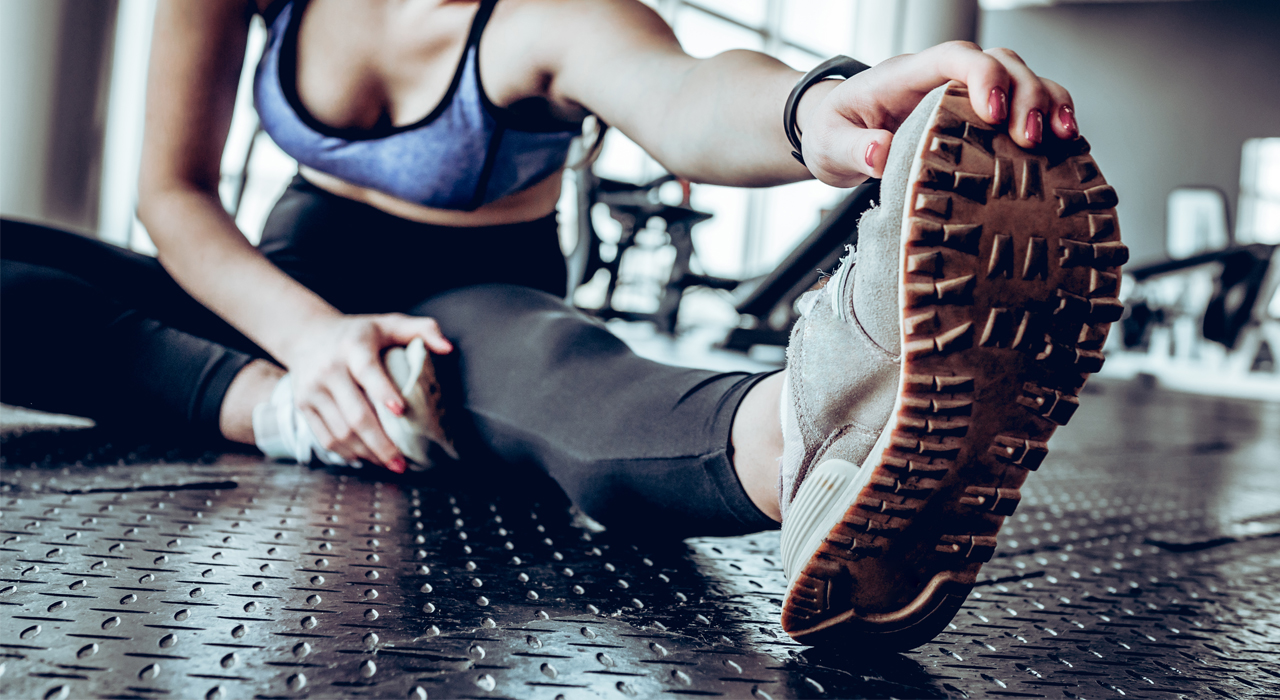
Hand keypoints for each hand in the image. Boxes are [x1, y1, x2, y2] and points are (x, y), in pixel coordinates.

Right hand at [282, 313, 452, 471]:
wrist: (308, 335)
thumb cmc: (359, 333)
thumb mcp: (389, 323)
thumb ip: (422, 329)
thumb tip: (447, 348)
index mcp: (353, 346)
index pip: (367, 371)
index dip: (383, 392)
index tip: (401, 411)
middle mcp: (329, 368)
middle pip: (355, 414)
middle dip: (381, 443)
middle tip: (402, 462)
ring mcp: (312, 389)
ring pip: (340, 432)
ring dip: (367, 453)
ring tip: (389, 464)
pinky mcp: (302, 406)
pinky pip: (325, 438)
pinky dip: (347, 453)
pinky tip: (366, 459)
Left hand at [799, 41, 1078, 186]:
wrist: (836, 136)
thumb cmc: (833, 133)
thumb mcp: (829, 144)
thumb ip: (852, 148)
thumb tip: (880, 151)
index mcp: (906, 76)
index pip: (953, 57)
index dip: (982, 75)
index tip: (994, 113)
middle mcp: (942, 78)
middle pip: (1001, 63)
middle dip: (1026, 94)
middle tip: (1032, 138)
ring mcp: (965, 94)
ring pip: (1022, 79)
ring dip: (1049, 103)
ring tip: (1065, 138)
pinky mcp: (979, 118)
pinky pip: (1024, 108)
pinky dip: (1049, 121)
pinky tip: (1066, 149)